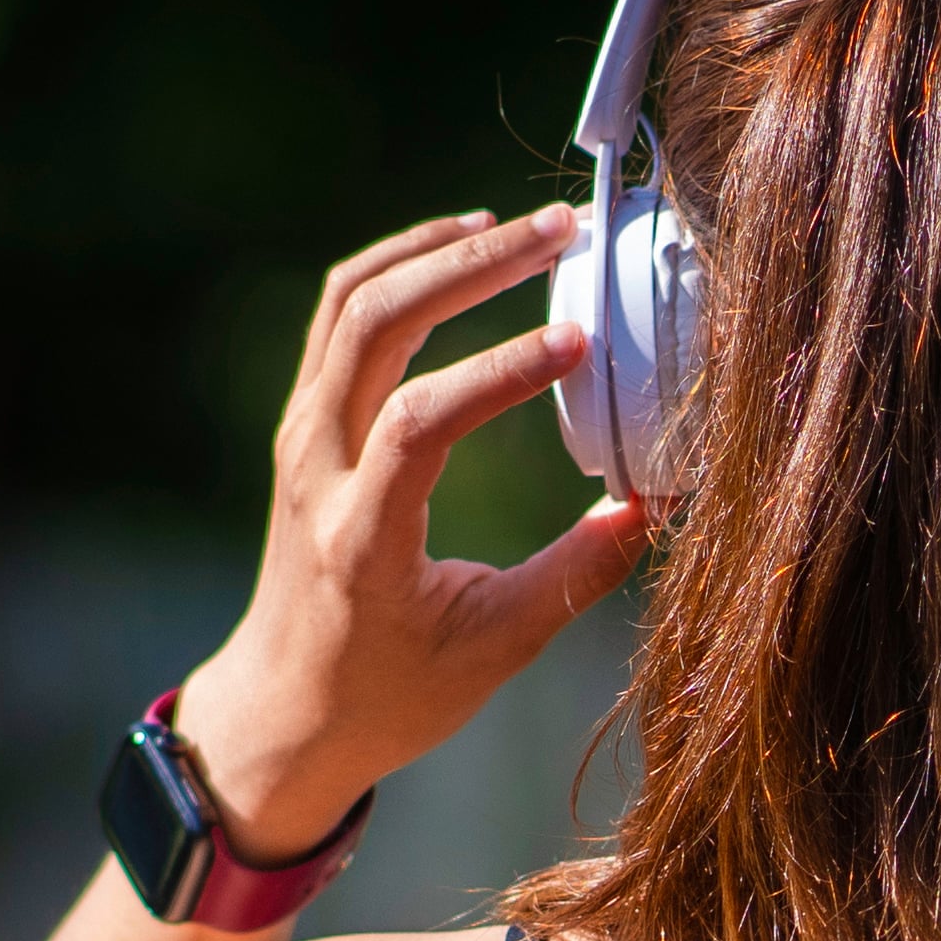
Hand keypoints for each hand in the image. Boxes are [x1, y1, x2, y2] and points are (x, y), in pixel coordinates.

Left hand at [167, 208, 638, 860]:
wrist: (283, 711)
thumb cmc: (392, 694)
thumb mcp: (495, 650)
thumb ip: (576, 573)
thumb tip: (657, 503)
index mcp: (362, 537)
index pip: (420, 422)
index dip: (501, 372)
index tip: (580, 343)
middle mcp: (317, 472)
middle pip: (374, 326)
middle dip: (472, 268)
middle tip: (559, 234)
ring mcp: (300, 438)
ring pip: (349, 302)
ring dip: (434, 252)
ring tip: (516, 229)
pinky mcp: (302, 424)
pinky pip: (339, 317)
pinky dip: (400, 269)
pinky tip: (462, 251)